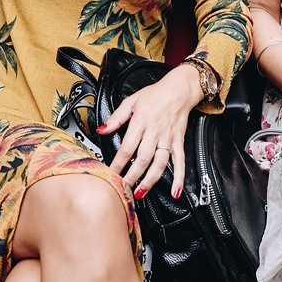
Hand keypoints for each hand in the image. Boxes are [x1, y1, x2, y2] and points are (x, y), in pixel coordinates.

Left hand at [102, 66, 202, 199]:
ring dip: (150, 180)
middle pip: (142, 159)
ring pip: (159, 163)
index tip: (110, 174)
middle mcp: (155, 132)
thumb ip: (116, 117)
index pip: (127, 147)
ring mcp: (168, 138)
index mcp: (141, 122)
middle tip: (123, 189)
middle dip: (132, 176)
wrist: (179, 89)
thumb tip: (102, 129)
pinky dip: (179, 177)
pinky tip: (175, 191)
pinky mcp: (178, 142)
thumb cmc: (155, 95)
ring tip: (140, 193)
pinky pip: (180, 162)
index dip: (118, 163)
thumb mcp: (131, 101)